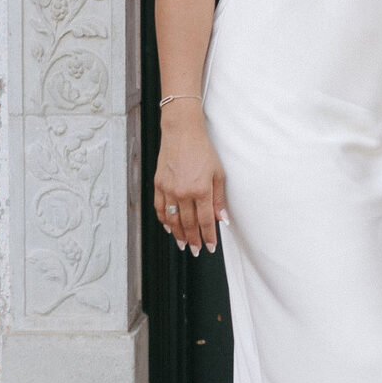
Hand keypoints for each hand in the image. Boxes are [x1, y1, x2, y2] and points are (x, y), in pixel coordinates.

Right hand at [154, 101, 226, 254]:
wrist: (181, 132)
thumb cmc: (202, 150)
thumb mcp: (218, 173)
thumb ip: (219, 198)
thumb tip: (222, 218)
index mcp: (201, 190)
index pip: (205, 221)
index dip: (208, 236)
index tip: (210, 246)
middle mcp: (183, 192)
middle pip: (188, 224)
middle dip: (193, 239)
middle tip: (196, 249)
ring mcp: (169, 189)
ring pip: (172, 219)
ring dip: (177, 234)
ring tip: (183, 244)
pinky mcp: (159, 184)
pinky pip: (160, 208)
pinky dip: (164, 220)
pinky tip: (169, 227)